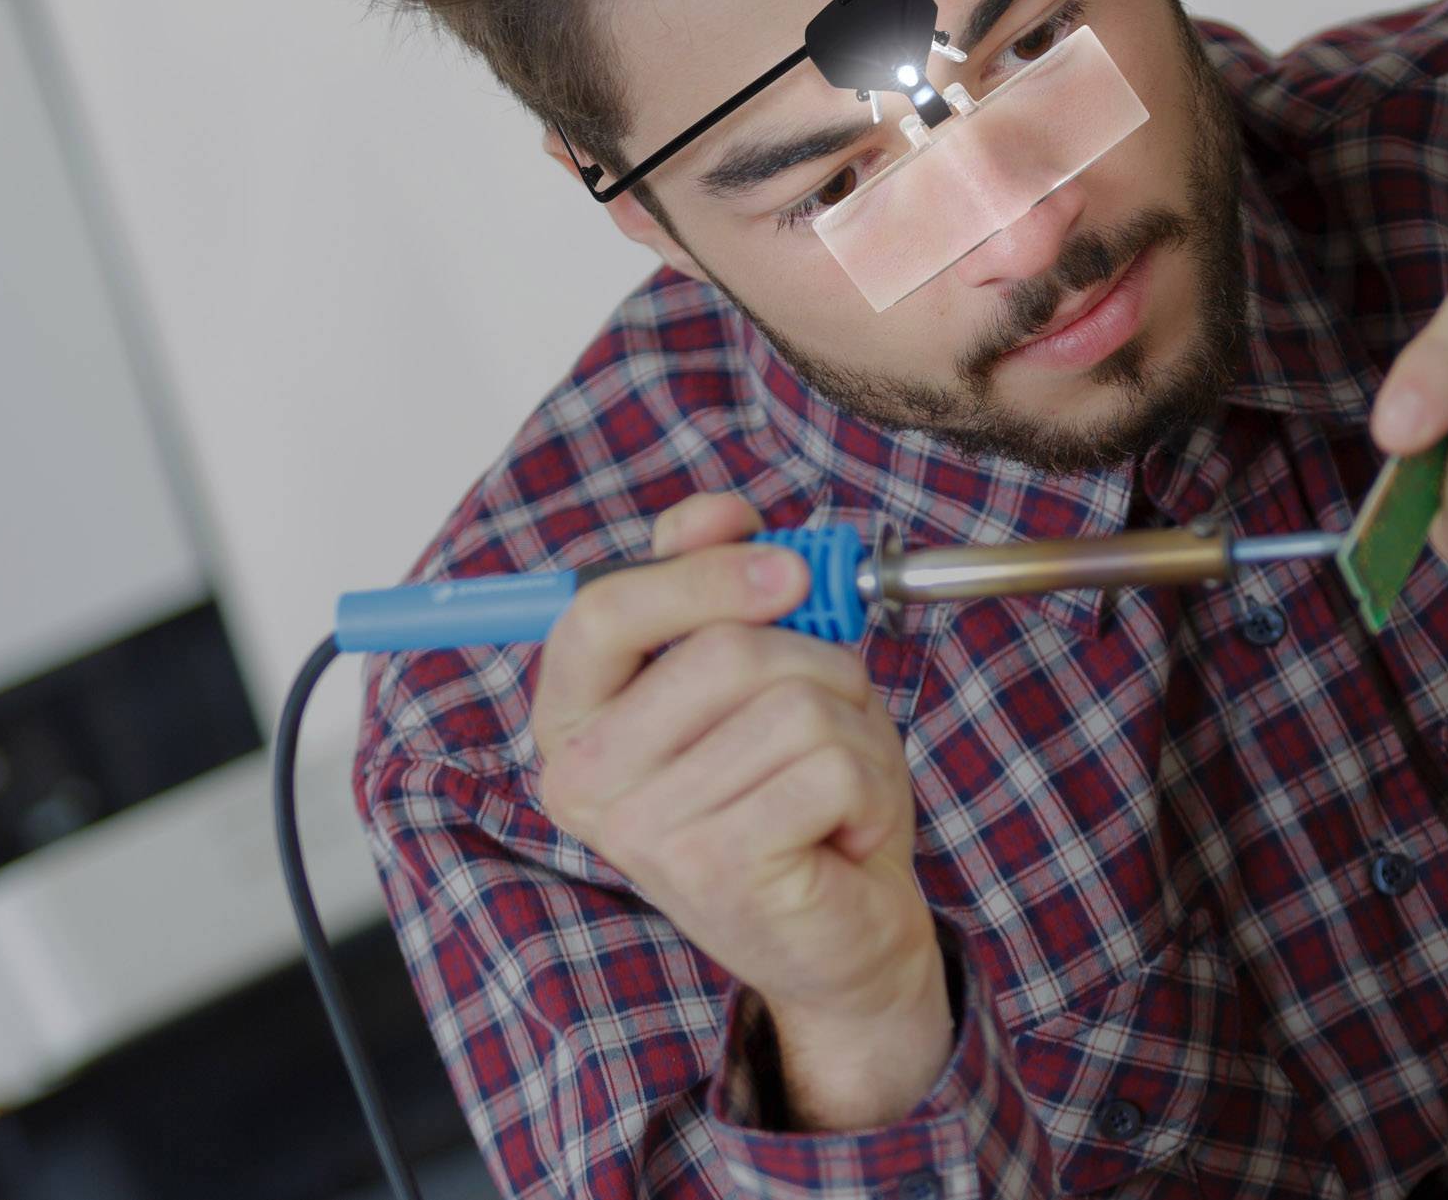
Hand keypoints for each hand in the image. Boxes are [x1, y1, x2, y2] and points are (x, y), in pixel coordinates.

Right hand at [532, 493, 951, 1128]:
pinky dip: (872, 785)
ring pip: (793, 702)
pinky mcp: (715, 868)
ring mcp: (644, 830)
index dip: (700, 572)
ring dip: (853, 730)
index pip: (601, 608)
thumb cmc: (798, 796)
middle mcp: (584, 777)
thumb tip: (714, 512)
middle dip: (816, 663)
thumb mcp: (758, 676)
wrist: (844, 935)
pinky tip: (846, 830)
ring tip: (836, 785)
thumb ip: (718, 588)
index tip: (785, 571)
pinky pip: (831, 765)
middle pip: (723, 649)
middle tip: (829, 718)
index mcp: (575, 718)